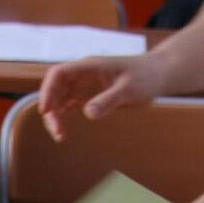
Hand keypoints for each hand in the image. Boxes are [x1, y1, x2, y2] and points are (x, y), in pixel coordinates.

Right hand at [38, 56, 164, 140]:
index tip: (45, 111)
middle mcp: (84, 74)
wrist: (158, 73)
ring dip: (56, 115)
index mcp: (90, 66)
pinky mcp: (91, 94)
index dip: (47, 91)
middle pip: (56, 88)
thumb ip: (109, 100)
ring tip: (61, 136)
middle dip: (51, 110)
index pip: (59, 74)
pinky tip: (64, 129)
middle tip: (58, 133)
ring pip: (61, 97)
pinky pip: (70, 103)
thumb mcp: (130, 89)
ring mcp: (86, 84)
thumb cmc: (146, 76)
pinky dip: (64, 116)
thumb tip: (88, 113)